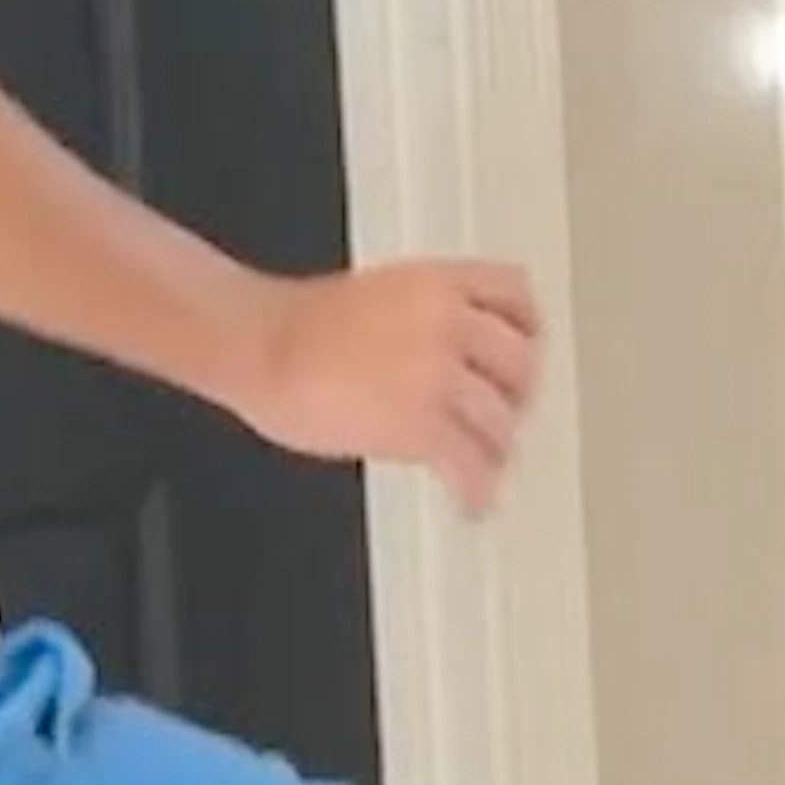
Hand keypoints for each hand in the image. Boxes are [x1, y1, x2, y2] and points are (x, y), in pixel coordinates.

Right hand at [238, 261, 542, 514]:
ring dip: (495, 450)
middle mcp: (447, 322)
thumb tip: (445, 355)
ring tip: (483, 466)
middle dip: (515, 396)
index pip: (515, 293)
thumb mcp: (378, 293)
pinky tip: (472, 502)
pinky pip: (471, 465)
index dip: (527, 329)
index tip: (526, 350)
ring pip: (500, 420)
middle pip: (521, 361)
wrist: (257, 345)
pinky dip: (477, 490)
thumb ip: (424, 315)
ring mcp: (437, 373)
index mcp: (436, 282)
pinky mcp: (421, 424)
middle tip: (504, 416)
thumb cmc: (294, 327)